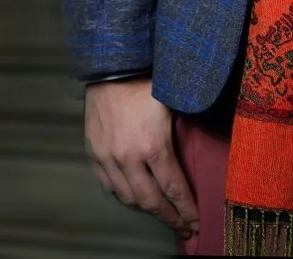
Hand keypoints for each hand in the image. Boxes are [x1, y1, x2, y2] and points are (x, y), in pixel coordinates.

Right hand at [85, 77, 198, 239]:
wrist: (112, 66)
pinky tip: (134, 198)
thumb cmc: (148, 80)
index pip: (173, 188)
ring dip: (146, 209)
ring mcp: (108, 158)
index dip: (185, 208)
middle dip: (169, 217)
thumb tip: (198, 148)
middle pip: (151, 200)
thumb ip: (182, 131)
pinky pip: (108, 185)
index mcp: (153, 146)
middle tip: (183, 227)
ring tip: (162, 215)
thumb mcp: (173, 104)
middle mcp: (128, 158)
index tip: (196, 222)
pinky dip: (123, 195)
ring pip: (128, 197)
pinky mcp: (94, 154)